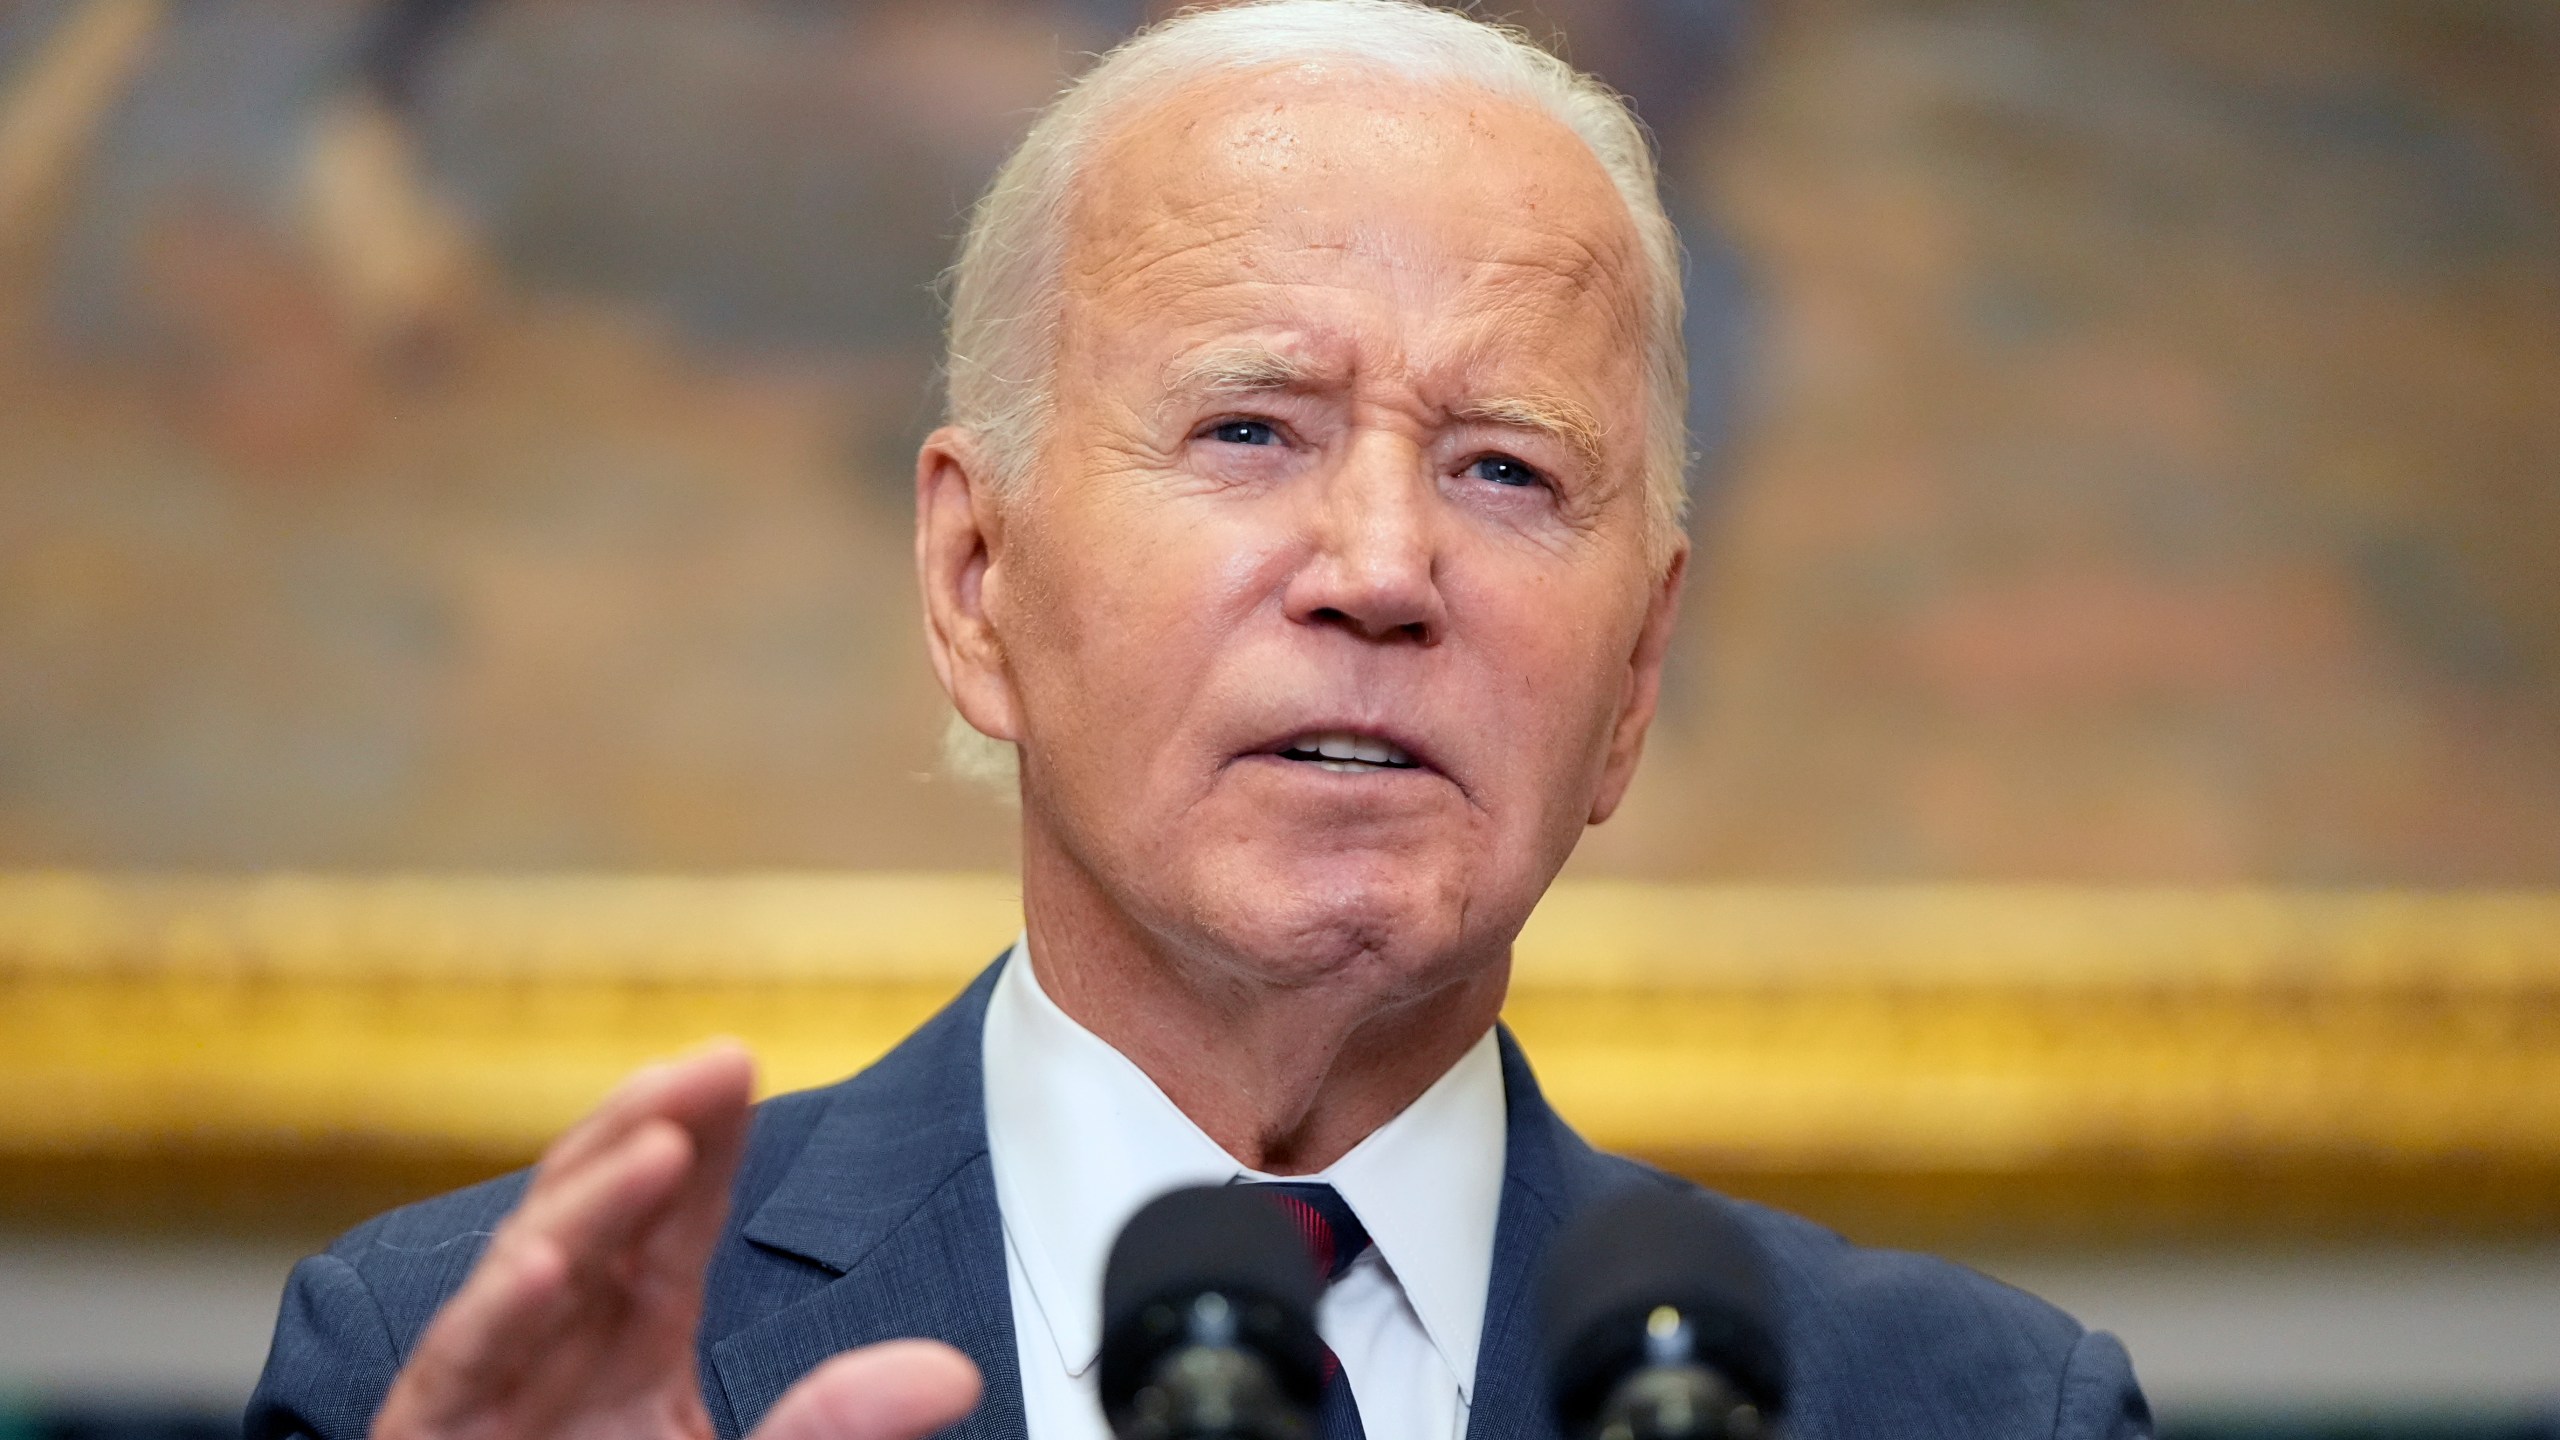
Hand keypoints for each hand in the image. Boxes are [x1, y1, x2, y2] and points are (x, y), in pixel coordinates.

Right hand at [370, 1044, 980, 1439]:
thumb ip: (834, 1427)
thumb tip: (953, 1374)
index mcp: (624, 1354)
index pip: (667, 1222)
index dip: (705, 1142)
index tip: (742, 1064)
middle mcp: (550, 1356)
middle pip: (592, 1212)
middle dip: (648, 1127)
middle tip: (716, 1063)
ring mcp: (485, 1394)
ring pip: (525, 1268)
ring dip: (589, 1200)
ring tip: (661, 1140)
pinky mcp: (432, 1435)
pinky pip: (455, 1368)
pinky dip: (496, 1313)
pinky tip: (550, 1259)